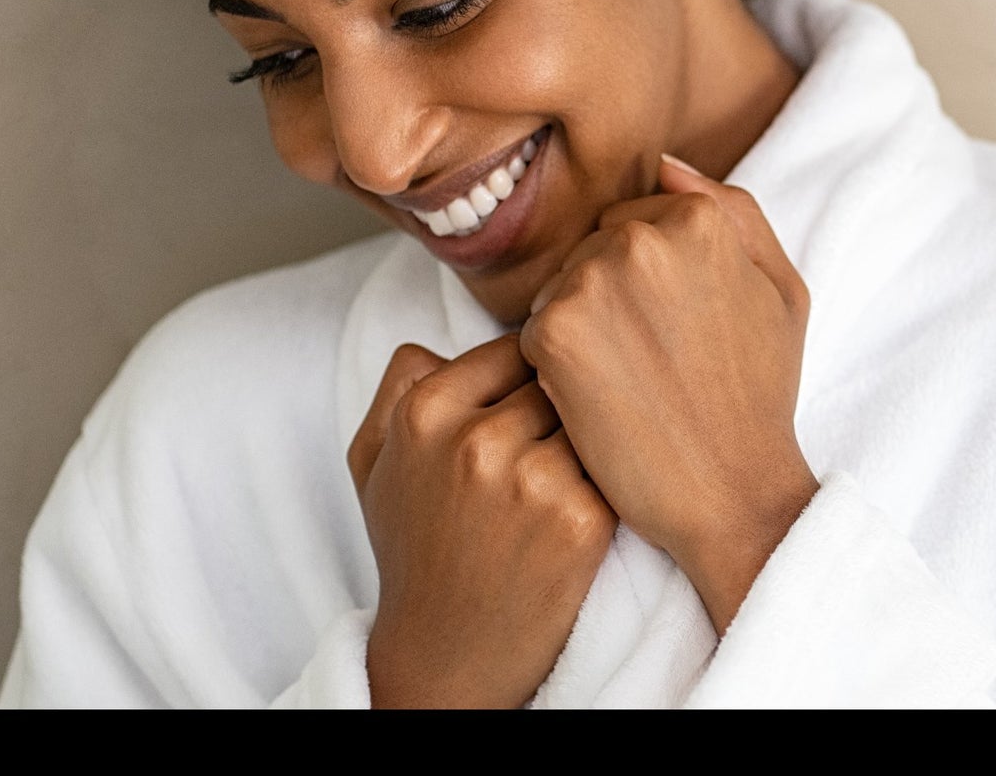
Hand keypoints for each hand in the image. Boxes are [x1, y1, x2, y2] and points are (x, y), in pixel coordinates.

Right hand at [348, 334, 616, 707]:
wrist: (448, 656)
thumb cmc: (417, 552)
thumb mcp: (375, 465)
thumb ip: (396, 389)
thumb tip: (435, 339)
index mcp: (424, 412)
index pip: (517, 346)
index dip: (540, 377)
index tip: (544, 407)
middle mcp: (474, 439)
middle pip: (563, 378)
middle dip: (573, 405)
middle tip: (570, 440)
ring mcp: (530, 479)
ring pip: (597, 416)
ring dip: (601, 438)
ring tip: (589, 471)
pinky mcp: (581, 520)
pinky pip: (620, 465)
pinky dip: (621, 478)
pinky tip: (604, 503)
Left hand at [519, 154, 816, 634]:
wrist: (732, 492)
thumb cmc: (759, 396)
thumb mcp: (783, 290)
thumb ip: (733, 212)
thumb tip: (666, 165)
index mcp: (702, 218)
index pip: (634, 220)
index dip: (647, 281)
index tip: (674, 331)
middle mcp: (644, 237)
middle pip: (591, 248)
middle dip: (609, 296)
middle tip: (652, 362)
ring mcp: (595, 281)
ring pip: (560, 286)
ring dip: (581, 329)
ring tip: (629, 383)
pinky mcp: (556, 332)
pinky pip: (533, 330)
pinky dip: (556, 367)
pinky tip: (599, 402)